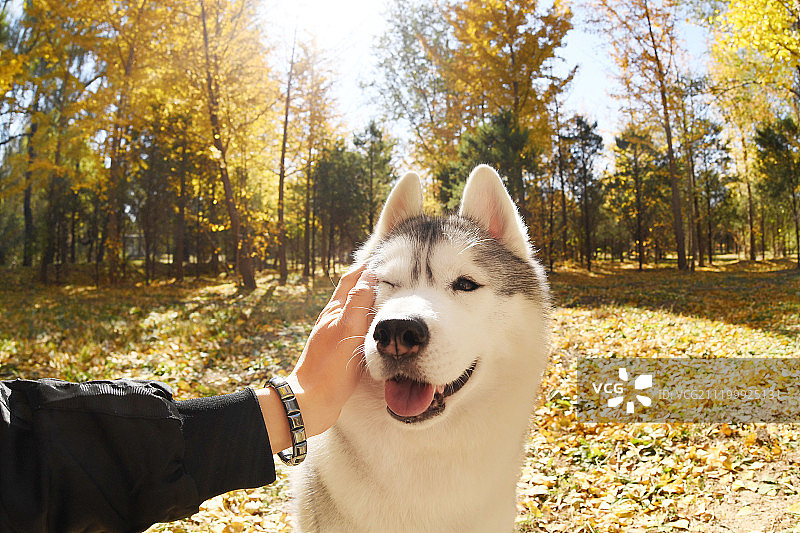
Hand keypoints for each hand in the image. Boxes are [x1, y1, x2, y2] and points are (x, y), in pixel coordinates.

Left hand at [257, 266, 375, 452]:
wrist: (311, 402)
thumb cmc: (330, 368)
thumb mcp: (347, 329)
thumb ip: (358, 302)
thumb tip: (368, 275)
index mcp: (334, 312)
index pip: (351, 280)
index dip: (366, 267)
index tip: (385, 258)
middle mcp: (332, 321)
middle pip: (350, 293)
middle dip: (368, 281)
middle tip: (390, 274)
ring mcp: (333, 337)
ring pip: (353, 311)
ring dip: (368, 302)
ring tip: (388, 298)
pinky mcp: (337, 354)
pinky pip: (354, 330)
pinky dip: (367, 322)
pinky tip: (376, 330)